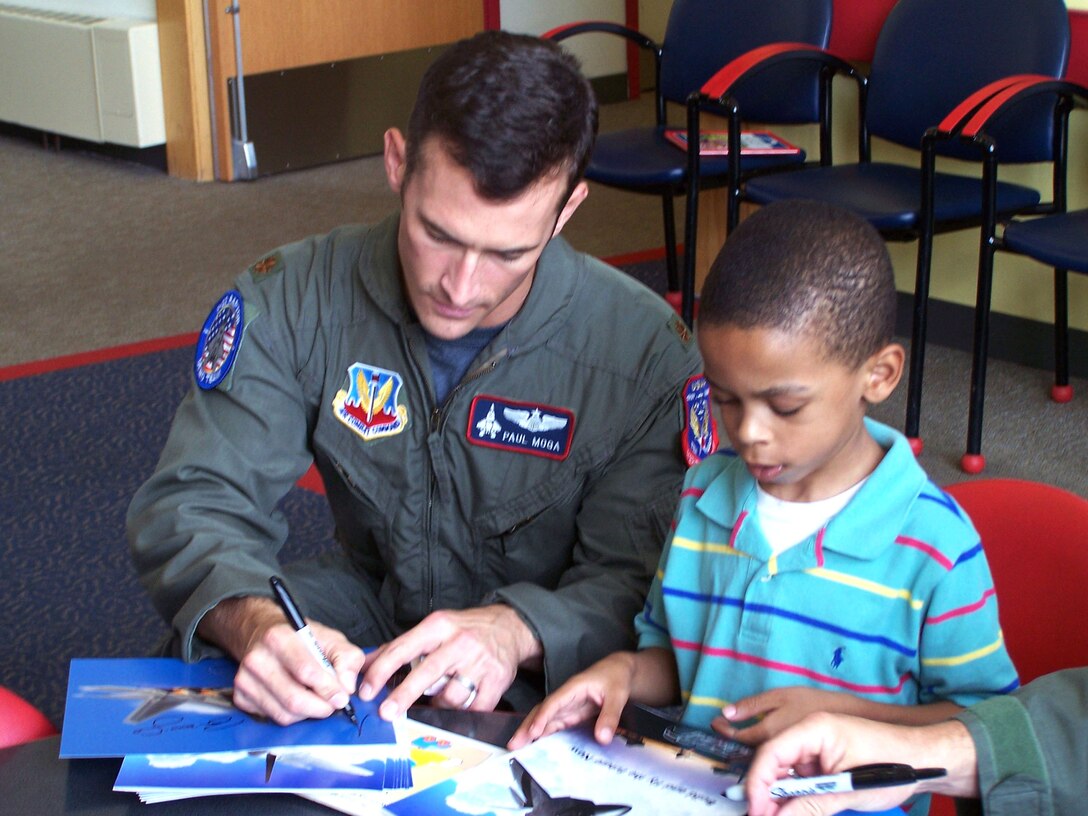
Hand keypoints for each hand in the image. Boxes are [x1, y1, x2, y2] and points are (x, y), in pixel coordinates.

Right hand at [200, 596, 364, 724]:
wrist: (263, 633)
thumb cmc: (300, 638)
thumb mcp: (330, 638)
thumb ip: (347, 658)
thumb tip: (347, 686)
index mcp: (279, 637)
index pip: (305, 672)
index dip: (328, 689)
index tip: (342, 697)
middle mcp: (257, 658)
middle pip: (293, 699)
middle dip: (320, 707)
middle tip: (332, 705)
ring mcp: (245, 679)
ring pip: (284, 714)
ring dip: (307, 713)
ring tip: (316, 700)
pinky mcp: (240, 696)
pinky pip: (272, 717)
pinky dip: (291, 715)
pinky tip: (296, 698)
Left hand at [357, 604, 540, 719]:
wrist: (509, 627)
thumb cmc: (464, 630)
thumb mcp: (433, 627)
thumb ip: (399, 647)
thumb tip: (363, 664)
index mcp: (438, 626)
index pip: (403, 649)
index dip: (381, 671)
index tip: (366, 691)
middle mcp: (459, 642)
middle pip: (426, 673)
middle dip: (404, 695)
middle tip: (386, 713)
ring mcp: (479, 662)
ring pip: (450, 696)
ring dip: (440, 704)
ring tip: (440, 697)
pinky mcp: (497, 680)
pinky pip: (473, 708)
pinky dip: (463, 712)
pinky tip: (460, 704)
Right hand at [507, 652, 637, 748]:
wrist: (620, 671)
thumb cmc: (616, 677)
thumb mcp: (618, 695)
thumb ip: (610, 715)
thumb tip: (602, 739)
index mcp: (573, 688)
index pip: (553, 703)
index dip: (542, 717)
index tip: (532, 732)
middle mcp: (566, 698)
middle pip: (542, 711)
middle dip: (527, 726)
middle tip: (513, 744)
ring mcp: (567, 707)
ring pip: (545, 719)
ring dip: (531, 733)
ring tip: (518, 749)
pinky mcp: (572, 714)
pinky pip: (555, 725)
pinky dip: (544, 735)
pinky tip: (536, 746)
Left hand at [712, 686, 847, 744]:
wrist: (844, 717)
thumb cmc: (811, 702)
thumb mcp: (779, 696)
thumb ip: (752, 705)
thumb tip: (727, 713)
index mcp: (767, 732)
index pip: (737, 736)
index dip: (723, 730)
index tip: (715, 722)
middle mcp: (773, 748)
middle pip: (745, 748)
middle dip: (733, 738)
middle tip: (723, 726)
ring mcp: (782, 756)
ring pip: (758, 754)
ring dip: (746, 744)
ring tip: (739, 731)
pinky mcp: (792, 760)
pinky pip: (771, 756)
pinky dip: (762, 748)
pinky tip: (762, 737)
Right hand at [744, 712, 973, 815]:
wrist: (925, 759)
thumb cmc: (892, 764)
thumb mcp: (848, 790)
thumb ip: (810, 806)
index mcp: (813, 728)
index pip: (771, 752)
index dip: (758, 783)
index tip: (757, 812)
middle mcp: (808, 734)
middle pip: (772, 763)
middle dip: (766, 794)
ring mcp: (815, 748)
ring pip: (784, 774)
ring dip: (780, 798)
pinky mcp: (823, 762)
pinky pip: (800, 779)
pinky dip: (796, 797)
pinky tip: (793, 811)